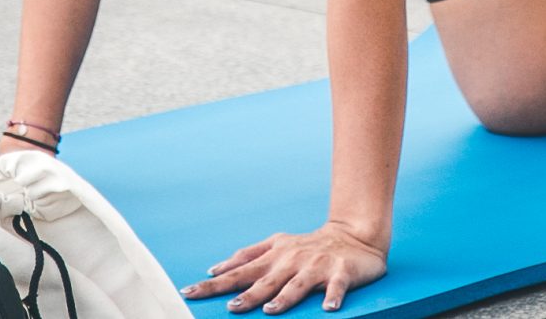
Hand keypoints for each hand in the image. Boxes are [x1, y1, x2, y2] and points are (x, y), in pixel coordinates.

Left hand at [184, 222, 387, 314]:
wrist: (354, 234)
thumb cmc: (308, 245)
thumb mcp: (276, 245)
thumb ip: (247, 256)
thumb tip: (216, 269)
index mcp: (274, 256)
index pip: (239, 271)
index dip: (215, 283)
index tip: (191, 291)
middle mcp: (292, 261)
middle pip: (265, 281)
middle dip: (246, 295)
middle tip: (230, 308)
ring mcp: (317, 267)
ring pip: (298, 285)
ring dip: (284, 297)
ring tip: (270, 310)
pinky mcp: (341, 272)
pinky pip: (337, 287)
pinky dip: (333, 297)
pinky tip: (328, 308)